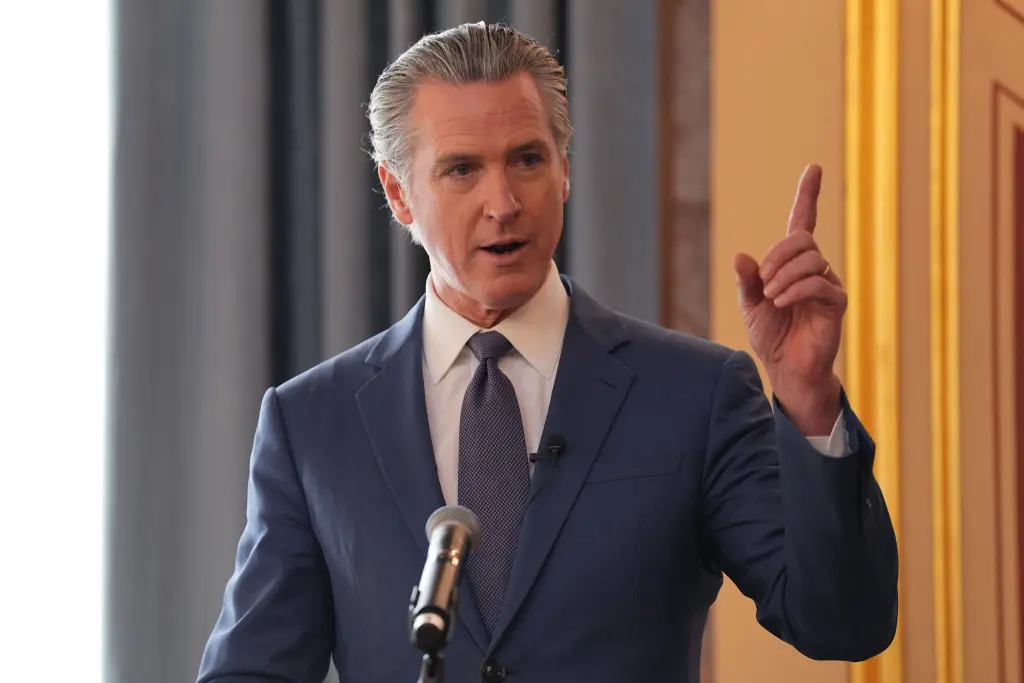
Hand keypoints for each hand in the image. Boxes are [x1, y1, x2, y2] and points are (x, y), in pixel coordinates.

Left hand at [733, 164, 844, 434]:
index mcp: (792, 264)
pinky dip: (795, 290)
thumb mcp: (750, 305)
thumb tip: (740, 256)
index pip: (803, 221)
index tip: (813, 168)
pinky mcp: (836, 303)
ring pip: (811, 259)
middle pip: (802, 238)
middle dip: (778, 255)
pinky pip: (818, 283)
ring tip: (772, 297)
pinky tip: (781, 303)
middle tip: (763, 282)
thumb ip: (747, 280)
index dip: (808, 195)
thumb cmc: (771, 336)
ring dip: (784, 275)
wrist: (786, 368)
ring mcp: (828, 284)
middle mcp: (815, 269)